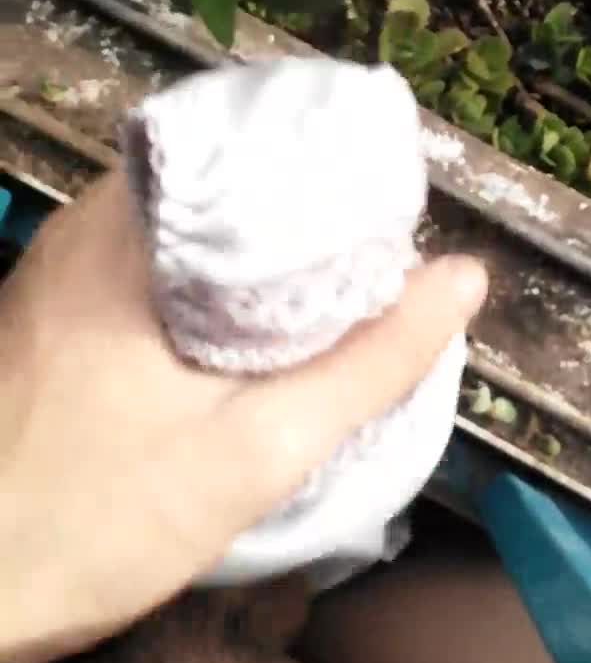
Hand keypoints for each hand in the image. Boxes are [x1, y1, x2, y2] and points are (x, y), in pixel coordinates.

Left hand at [0, 168, 486, 662]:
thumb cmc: (100, 519)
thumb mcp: (255, 450)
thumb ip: (366, 365)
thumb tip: (463, 279)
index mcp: (126, 230)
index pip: (248, 143)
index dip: (329, 163)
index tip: (390, 199)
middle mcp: (86, 225)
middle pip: (221, 182)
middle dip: (304, 210)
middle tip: (378, 248)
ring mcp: (62, 265)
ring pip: (188, 225)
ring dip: (260, 250)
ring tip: (338, 280)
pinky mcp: (54, 308)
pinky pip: (153, 262)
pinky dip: (213, 280)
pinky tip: (259, 322)